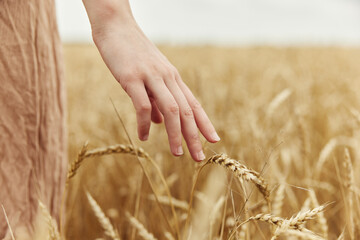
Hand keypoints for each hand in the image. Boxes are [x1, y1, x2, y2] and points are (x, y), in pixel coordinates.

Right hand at [84, 0, 219, 160]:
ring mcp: (151, 77)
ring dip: (176, 134)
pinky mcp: (132, 77)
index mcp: (173, 78)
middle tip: (199, 157)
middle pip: (186, 111)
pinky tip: (144, 137)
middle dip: (194, 136)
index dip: (205, 123)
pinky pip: (143, 105)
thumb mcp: (149, 77)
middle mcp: (167, 78)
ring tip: (177, 153)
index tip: (214, 141)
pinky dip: (145, 124)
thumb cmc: (132, 53)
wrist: (115, 26)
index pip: (193, 104)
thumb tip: (161, 123)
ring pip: (171, 110)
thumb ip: (156, 100)